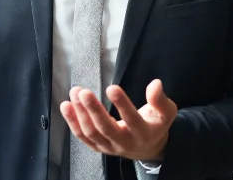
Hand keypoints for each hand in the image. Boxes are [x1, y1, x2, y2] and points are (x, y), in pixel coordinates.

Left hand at [60, 79, 177, 162]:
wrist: (148, 148)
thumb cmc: (156, 125)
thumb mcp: (166, 112)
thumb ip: (160, 99)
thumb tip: (155, 84)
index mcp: (143, 134)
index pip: (132, 120)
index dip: (122, 104)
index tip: (112, 88)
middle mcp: (125, 143)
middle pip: (106, 128)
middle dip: (93, 110)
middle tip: (84, 92)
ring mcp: (109, 147)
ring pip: (92, 132)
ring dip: (80, 113)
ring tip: (75, 92)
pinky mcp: (98, 147)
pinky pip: (83, 137)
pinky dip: (72, 122)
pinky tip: (66, 106)